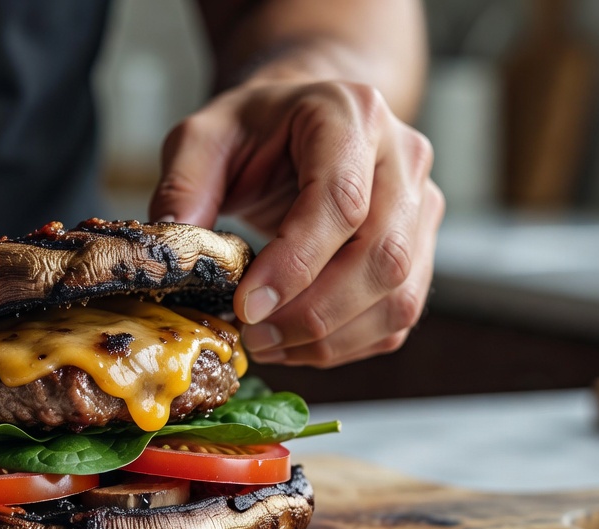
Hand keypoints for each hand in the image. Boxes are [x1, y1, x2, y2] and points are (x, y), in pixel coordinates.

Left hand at [150, 79, 442, 366]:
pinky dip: (347, 344)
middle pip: (382, 256)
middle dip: (314, 313)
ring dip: (331, 338)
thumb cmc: (255, 129)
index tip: (246, 306)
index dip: (296, 264)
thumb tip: (176, 256)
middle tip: (254, 336)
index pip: (340, 202)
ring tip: (268, 343)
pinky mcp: (421, 249)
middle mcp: (403, 157)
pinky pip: (398, 316)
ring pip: (400, 295)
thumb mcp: (204, 137)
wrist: (302, 122)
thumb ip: (183, 186)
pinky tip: (296, 343)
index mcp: (351, 114)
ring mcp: (422, 205)